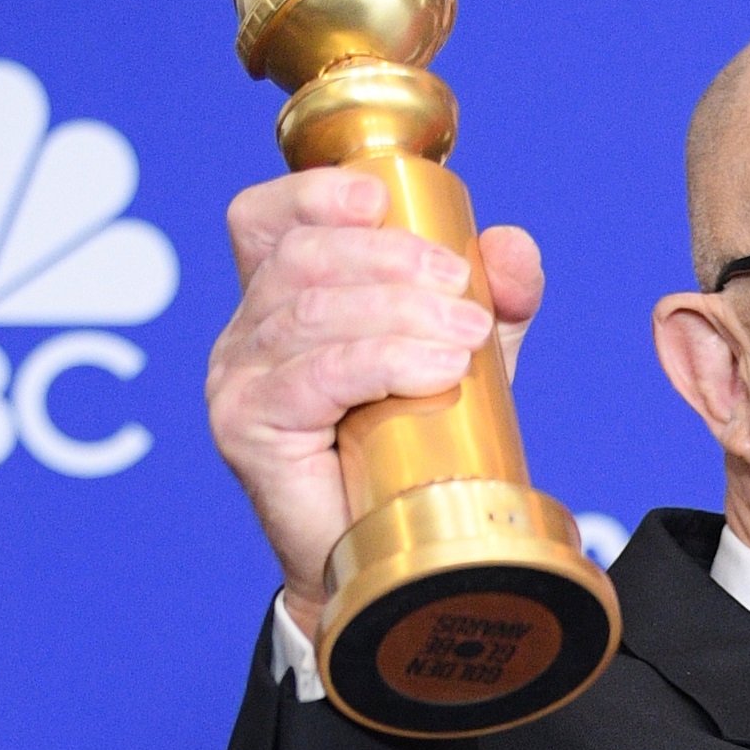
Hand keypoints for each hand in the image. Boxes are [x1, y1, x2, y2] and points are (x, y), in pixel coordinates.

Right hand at [204, 168, 543, 639]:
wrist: (395, 555)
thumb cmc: (420, 450)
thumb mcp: (468, 358)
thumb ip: (494, 299)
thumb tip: (510, 243)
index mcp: (283, 300)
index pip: (267, 219)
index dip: (313, 194)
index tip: (382, 198)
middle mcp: (247, 334)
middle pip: (300, 259)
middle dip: (388, 258)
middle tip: (461, 288)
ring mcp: (239, 380)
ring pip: (310, 314)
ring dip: (399, 313)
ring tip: (466, 337)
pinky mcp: (248, 429)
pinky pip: (313, 377)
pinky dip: (381, 362)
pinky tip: (435, 370)